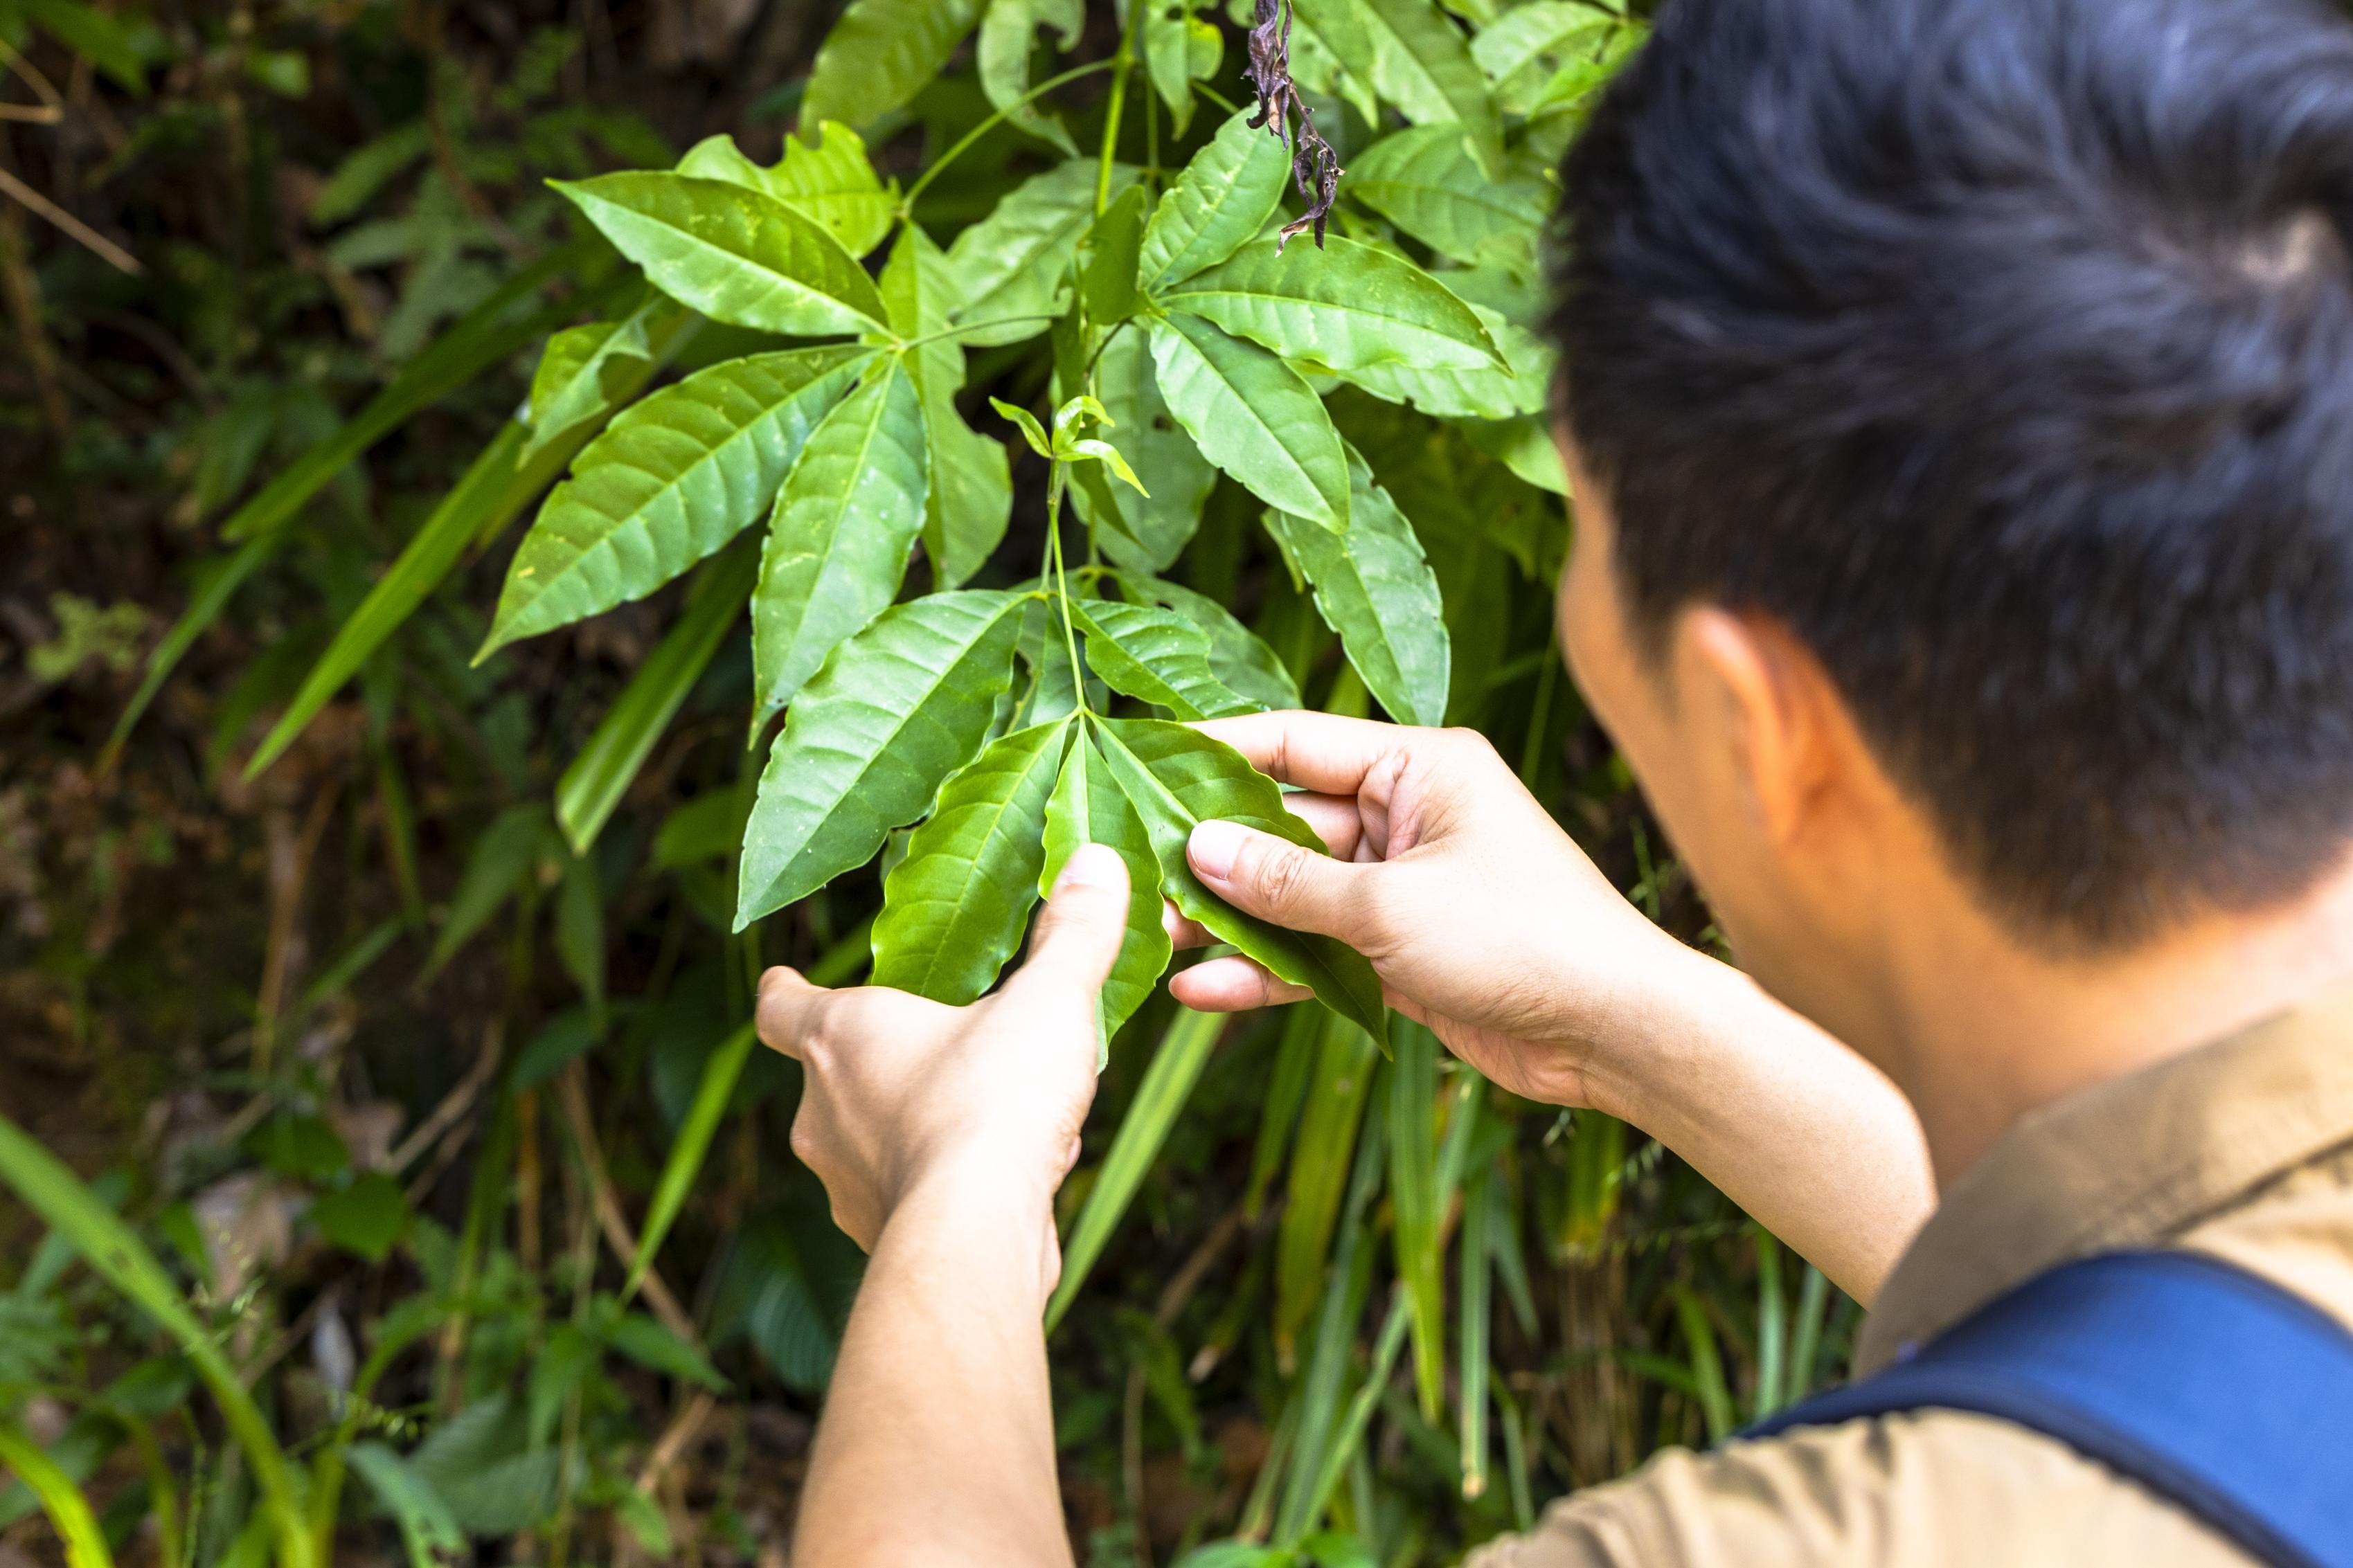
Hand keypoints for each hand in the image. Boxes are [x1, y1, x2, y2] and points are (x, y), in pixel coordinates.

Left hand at [758, 844, 1132, 1288]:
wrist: (977, 1235)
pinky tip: (1001, 1183)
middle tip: (942, 1048)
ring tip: (988, 1120)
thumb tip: (1097, 861)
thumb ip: (1074, 932)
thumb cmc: (993, 1103)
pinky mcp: (880, 1238)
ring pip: (871, 1142)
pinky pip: (906, 1197)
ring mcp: (844, 1183)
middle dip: (884, 1064)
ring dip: (915, 1128)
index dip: (786, 989)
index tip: (789, 981)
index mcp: (841, 1039)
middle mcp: (822, 1113)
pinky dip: (940, 1186)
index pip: (781, 1006)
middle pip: (832, 1077)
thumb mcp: (1049, 1000)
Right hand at [1168, 712, 1710, 1113]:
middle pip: (1283, 822)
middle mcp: (1408, 815)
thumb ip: (1288, 882)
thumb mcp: (1391, 905)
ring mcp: (1402, 885)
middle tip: (1129, 872)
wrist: (1614, 1031)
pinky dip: (1266, 971)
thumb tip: (1199, 847)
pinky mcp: (1400, 951)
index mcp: (1420, 767)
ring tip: (1151, 939)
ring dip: (1228, 920)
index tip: (1140, 759)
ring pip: (1291, 894)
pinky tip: (1202, 992)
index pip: (1293, 742)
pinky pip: (1316, 952)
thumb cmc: (1524, 939)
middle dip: (1209, 853)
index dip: (1213, 751)